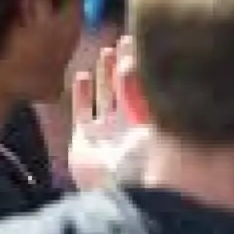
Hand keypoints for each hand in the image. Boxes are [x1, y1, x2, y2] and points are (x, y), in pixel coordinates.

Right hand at [68, 36, 150, 189]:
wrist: (116, 192)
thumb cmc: (142, 164)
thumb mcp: (148, 126)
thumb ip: (141, 96)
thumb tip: (135, 63)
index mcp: (151, 128)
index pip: (147, 91)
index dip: (143, 69)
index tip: (143, 45)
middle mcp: (130, 130)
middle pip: (127, 91)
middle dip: (124, 67)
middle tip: (124, 41)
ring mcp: (107, 135)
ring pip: (105, 98)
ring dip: (104, 76)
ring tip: (106, 52)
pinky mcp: (85, 141)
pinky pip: (83, 112)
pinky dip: (82, 95)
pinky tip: (82, 76)